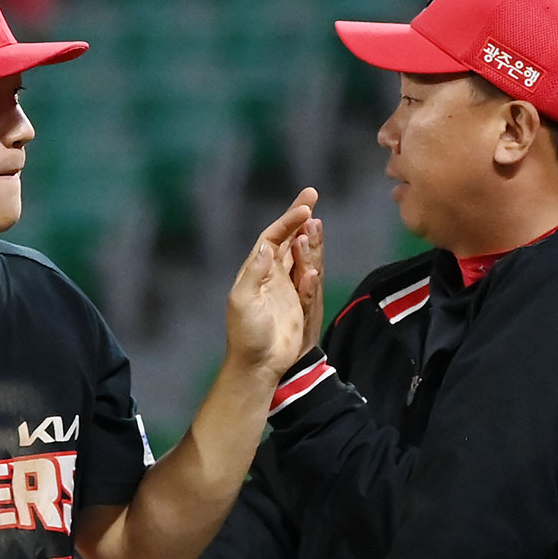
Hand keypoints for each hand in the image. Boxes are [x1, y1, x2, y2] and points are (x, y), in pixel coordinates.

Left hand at [226, 187, 318, 380]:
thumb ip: (254, 273)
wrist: (259, 364)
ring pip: (301, 257)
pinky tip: (313, 268)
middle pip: (288, 240)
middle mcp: (272, 275)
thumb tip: (267, 246)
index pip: (272, 238)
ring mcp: (287, 289)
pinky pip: (309, 282)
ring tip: (315, 223)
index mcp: (256, 271)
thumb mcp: (242, 301)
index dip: (287, 221)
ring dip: (309, 240)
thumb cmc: (245, 335)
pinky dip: (312, 272)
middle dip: (300, 218)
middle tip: (312, 195)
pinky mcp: (299, 304)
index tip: (304, 207)